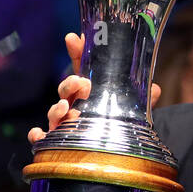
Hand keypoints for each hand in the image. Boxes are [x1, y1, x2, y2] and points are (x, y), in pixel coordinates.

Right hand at [27, 32, 161, 145]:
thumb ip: (143, 99)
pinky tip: (38, 134)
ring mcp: (65, 123)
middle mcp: (75, 105)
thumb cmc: (120, 125)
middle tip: (82, 83)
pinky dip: (37, 136)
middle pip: (65, 89)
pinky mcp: (58, 142)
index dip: (77, 52)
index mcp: (90, 92)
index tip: (75, 38)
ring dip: (55, 108)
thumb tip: (155, 89)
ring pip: (54, 112)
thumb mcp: (133, 109)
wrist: (117, 153)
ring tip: (64, 107)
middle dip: (70, 83)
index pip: (82, 68)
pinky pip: (44, 139)